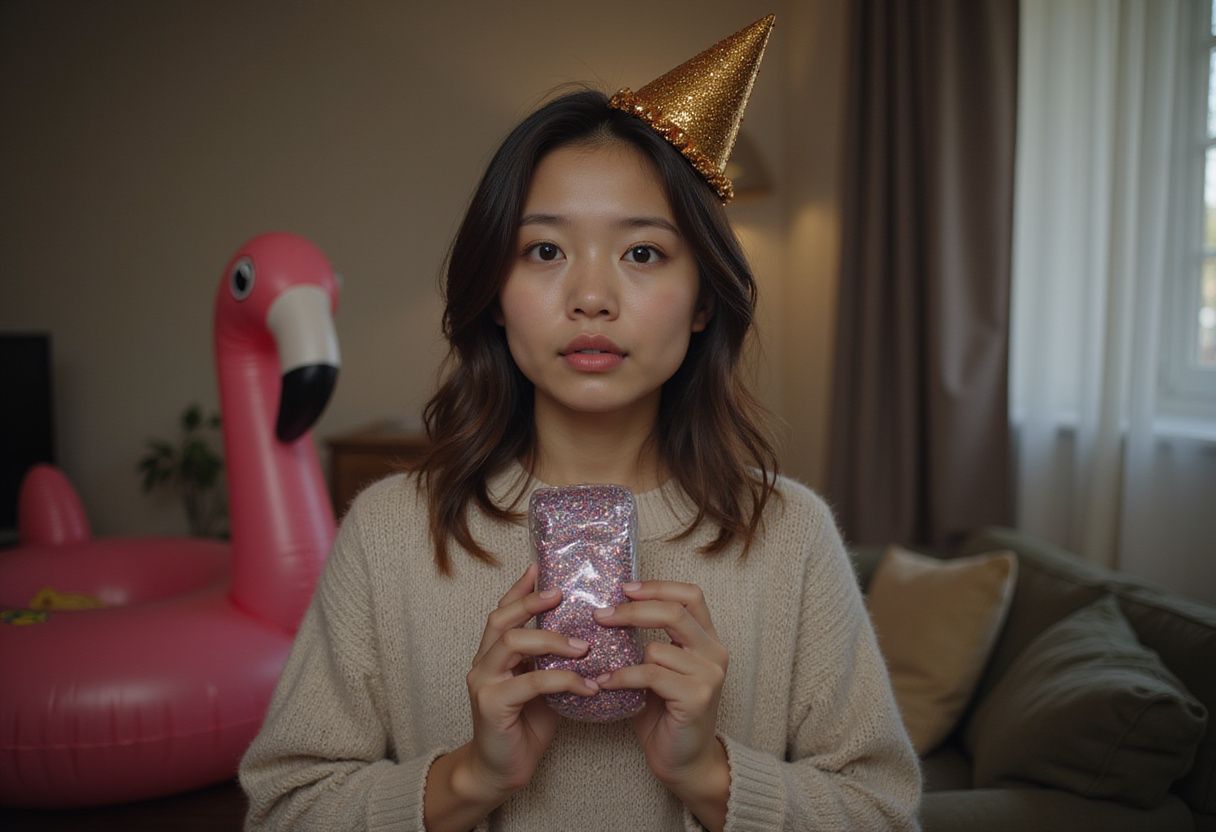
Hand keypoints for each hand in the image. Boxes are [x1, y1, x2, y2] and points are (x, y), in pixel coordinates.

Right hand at [461, 562, 598, 796]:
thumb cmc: (525, 725)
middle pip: (502, 619)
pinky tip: (588, 686)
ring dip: (551, 639)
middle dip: (532, 602)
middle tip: (563, 596)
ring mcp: (484, 682)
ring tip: (584, 646)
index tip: (542, 568)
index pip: (503, 610)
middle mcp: (483, 662)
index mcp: (493, 653)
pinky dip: (563, 680)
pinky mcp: (492, 705)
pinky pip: (531, 683)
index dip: (521, 587)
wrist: (502, 771)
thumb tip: (590, 635)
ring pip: (511, 642)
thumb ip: (553, 660)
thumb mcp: (542, 684)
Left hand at [591, 580, 729, 788]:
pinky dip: (622, 677)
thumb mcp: (658, 668)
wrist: (684, 761)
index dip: (657, 587)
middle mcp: (714, 653)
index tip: (624, 588)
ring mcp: (709, 675)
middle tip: (600, 615)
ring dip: (622, 654)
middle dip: (632, 610)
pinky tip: (604, 683)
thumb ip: (645, 640)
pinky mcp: (697, 697)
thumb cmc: (665, 713)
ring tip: (598, 662)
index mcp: (707, 639)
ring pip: (657, 647)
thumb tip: (606, 611)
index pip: (690, 595)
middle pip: (674, 612)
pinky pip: (650, 675)